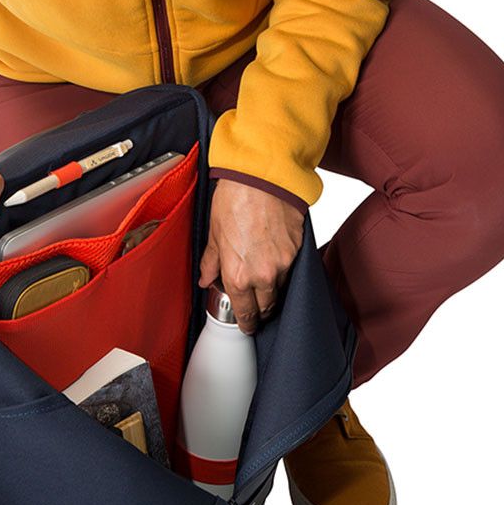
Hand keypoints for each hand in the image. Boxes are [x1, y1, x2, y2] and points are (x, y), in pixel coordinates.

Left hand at [198, 178, 304, 334]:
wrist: (262, 178)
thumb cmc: (235, 200)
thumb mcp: (214, 235)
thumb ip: (211, 263)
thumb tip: (205, 279)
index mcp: (237, 276)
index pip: (245, 313)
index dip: (247, 323)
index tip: (248, 326)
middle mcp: (262, 276)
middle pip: (267, 307)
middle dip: (261, 310)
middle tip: (256, 308)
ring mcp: (283, 264)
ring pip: (280, 289)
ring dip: (272, 289)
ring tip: (263, 280)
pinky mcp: (297, 251)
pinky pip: (291, 269)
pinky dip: (283, 270)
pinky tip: (274, 260)